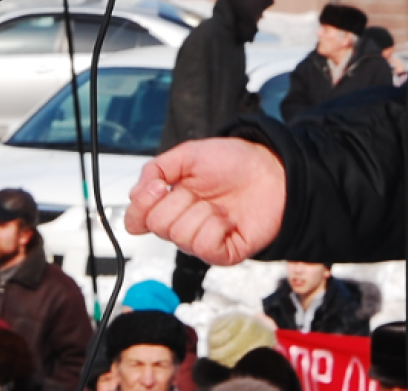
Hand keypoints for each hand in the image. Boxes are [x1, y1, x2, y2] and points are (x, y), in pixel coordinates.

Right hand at [124, 138, 284, 264]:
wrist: (271, 170)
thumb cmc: (234, 163)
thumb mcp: (189, 154)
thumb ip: (157, 169)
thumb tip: (136, 193)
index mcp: (169, 203)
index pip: (135, 221)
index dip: (140, 207)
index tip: (157, 187)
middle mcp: (181, 225)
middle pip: (158, 226)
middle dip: (179, 200)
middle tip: (198, 191)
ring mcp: (201, 241)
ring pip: (181, 236)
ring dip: (201, 212)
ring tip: (217, 204)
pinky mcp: (222, 253)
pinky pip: (205, 246)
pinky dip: (216, 227)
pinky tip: (227, 219)